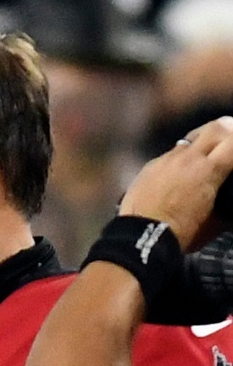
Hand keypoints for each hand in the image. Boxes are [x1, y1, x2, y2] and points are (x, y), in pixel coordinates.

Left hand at [120, 116, 232, 249]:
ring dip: (202, 143)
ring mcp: (166, 160)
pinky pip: (170, 154)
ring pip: (191, 139)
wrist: (140, 238)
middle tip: (231, 142)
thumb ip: (228, 203)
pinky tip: (179, 172)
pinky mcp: (150, 166)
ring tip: (206, 155)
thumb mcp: (215, 222)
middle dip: (229, 130)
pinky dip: (180, 158)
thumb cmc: (182, 233)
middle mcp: (188, 158)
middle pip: (216, 127)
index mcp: (210, 170)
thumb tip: (230, 202)